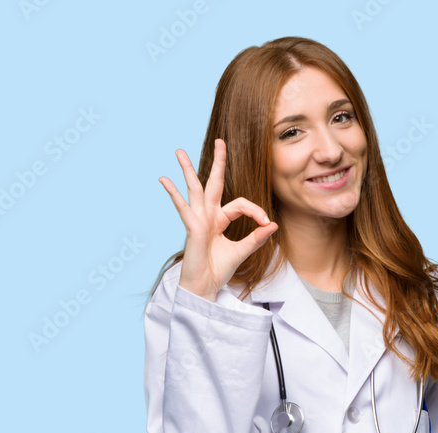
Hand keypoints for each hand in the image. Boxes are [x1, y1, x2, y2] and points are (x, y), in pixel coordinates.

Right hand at [158, 138, 277, 301]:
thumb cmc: (218, 270)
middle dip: (217, 162)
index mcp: (221, 220)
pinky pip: (183, 208)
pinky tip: (164, 180)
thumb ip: (256, 237)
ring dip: (187, 169)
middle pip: (213, 183)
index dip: (256, 211)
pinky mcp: (192, 228)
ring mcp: (198, 220)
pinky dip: (174, 194)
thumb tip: (273, 225)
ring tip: (179, 151)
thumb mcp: (242, 251)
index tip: (267, 223)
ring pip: (194, 189)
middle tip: (220, 141)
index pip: (240, 204)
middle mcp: (208, 216)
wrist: (205, 287)